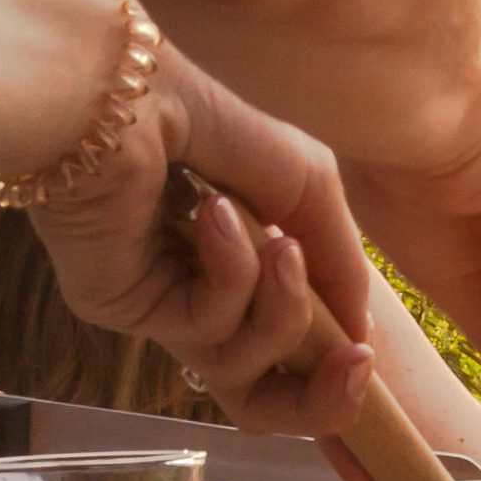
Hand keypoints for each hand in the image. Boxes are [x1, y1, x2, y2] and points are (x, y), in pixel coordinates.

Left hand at [30, 46, 382, 433]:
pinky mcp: (127, 308)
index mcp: (244, 250)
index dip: (334, 354)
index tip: (365, 351)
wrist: (115, 86)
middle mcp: (202, 284)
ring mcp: (164, 299)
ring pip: (245, 366)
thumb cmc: (204, 108)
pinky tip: (217, 217)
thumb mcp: (305, 178)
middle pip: (268, 386)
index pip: (295, 330)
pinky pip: (205, 327)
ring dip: (283, 310)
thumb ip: (340, 258)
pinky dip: (232, 274)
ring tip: (282, 247)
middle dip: (322, 393)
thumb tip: (360, 334)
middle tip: (355, 357)